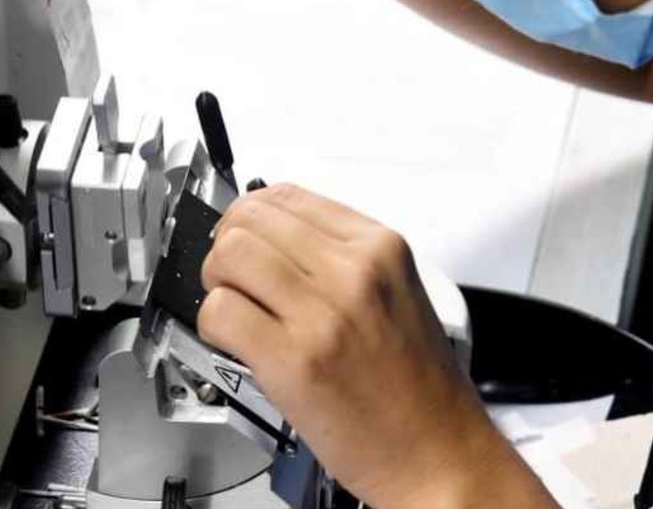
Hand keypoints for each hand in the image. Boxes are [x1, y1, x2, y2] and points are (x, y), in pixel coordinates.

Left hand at [199, 184, 555, 507]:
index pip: (285, 195)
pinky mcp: (293, 359)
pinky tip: (234, 342)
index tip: (242, 236)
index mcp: (380, 248)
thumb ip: (343, 259)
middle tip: (232, 277)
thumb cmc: (420, 389)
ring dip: (216, 282)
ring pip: (228, 256)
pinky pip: (220, 312)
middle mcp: (353, 271)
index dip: (250, 215)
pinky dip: (212, 325)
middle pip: (249, 219)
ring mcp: (322, 313)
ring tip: (234, 308)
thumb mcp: (399, 294)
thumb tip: (275, 238)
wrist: (440, 455)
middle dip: (226, 246)